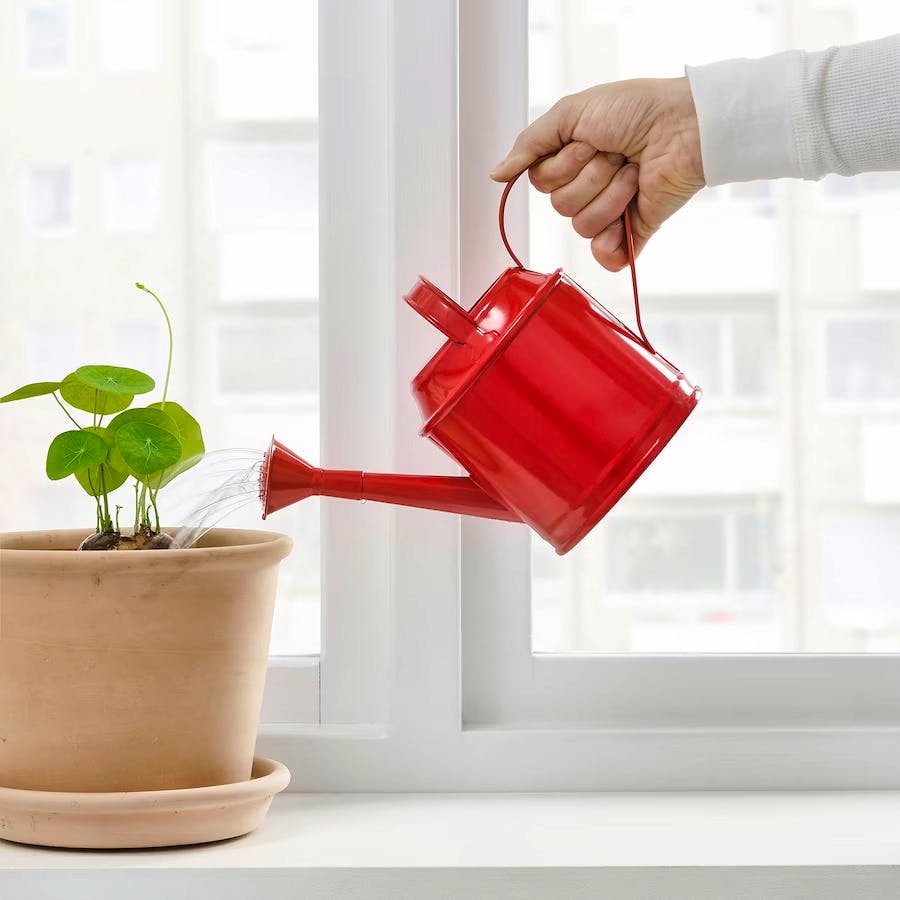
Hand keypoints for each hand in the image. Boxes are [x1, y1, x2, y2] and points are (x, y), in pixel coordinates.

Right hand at [490, 77, 704, 270]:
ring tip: (634, 171)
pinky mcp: (633, 232)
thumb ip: (530, 144)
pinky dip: (615, 240)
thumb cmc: (637, 109)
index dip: (562, 164)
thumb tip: (497, 173)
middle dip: (590, 176)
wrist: (684, 126)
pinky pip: (606, 256)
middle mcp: (586, 188)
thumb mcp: (572, 113)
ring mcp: (609, 212)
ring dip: (610, 194)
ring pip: (582, 226)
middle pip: (560, 205)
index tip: (589, 140)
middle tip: (616, 153)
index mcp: (570, 161)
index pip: (541, 182)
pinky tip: (630, 215)